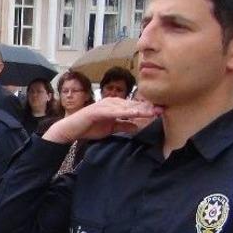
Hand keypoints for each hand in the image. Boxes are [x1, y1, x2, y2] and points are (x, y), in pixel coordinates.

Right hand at [43, 98, 159, 143]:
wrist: (71, 130)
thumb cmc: (89, 128)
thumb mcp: (110, 129)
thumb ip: (123, 126)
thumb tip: (136, 126)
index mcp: (114, 106)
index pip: (133, 107)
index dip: (146, 109)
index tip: (160, 112)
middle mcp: (111, 102)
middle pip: (132, 105)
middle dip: (147, 107)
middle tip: (161, 109)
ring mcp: (105, 105)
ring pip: (126, 107)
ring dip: (139, 109)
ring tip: (152, 111)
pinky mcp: (98, 110)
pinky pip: (114, 111)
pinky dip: (125, 112)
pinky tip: (135, 114)